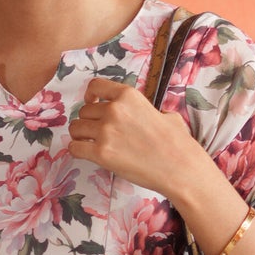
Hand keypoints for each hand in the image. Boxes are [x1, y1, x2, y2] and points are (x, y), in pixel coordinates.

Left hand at [67, 75, 201, 197]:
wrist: (180, 168)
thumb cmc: (177, 144)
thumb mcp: (164, 115)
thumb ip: (147, 111)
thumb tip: (149, 115)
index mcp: (129, 96)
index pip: (96, 86)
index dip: (90, 96)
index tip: (91, 102)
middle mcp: (114, 110)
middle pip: (84, 111)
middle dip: (88, 121)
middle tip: (97, 133)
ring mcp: (106, 131)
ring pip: (76, 128)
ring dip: (80, 136)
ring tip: (91, 143)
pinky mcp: (101, 153)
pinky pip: (74, 148)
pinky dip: (78, 150)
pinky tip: (87, 154)